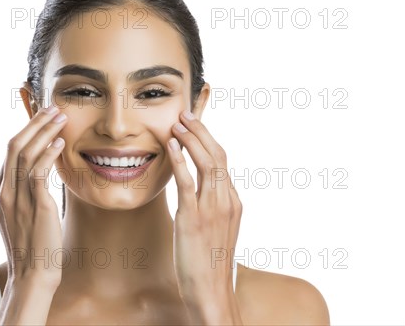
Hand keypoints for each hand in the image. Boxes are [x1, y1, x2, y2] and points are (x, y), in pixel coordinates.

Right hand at [0, 105, 66, 288]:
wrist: (32, 276)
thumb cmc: (34, 247)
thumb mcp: (25, 216)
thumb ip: (28, 194)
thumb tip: (42, 173)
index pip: (9, 153)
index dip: (26, 131)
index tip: (42, 118)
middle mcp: (4, 193)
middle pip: (13, 146)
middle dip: (33, 123)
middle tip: (51, 107)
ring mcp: (17, 199)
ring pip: (25, 154)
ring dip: (44, 131)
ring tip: (60, 117)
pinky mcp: (35, 206)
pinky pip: (38, 172)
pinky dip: (48, 153)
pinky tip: (60, 142)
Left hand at [167, 110, 242, 323]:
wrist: (210, 291)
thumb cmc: (208, 262)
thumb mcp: (216, 230)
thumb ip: (210, 207)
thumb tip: (197, 191)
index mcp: (233, 202)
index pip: (223, 162)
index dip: (208, 140)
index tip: (194, 126)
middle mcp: (227, 200)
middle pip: (218, 155)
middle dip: (201, 131)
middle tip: (185, 115)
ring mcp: (212, 208)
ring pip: (207, 162)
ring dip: (191, 138)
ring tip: (178, 123)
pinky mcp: (194, 217)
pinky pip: (187, 181)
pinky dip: (180, 159)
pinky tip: (170, 145)